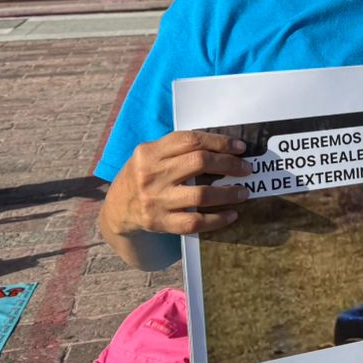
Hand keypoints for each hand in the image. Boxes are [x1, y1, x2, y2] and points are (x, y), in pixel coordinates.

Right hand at [102, 130, 251, 237]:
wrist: (117, 209)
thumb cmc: (143, 176)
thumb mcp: (150, 155)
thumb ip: (178, 148)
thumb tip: (223, 146)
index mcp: (149, 152)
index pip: (191, 140)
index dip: (219, 142)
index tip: (240, 147)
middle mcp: (151, 174)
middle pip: (199, 162)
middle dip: (229, 164)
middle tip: (246, 168)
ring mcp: (155, 200)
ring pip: (200, 194)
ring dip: (228, 193)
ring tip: (244, 192)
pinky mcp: (160, 223)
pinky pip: (195, 223)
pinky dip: (218, 219)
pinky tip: (232, 214)